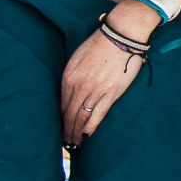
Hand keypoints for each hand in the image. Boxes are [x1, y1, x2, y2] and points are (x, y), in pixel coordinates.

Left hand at [61, 1, 158, 145]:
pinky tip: (85, 137)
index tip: (58, 130)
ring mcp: (95, 90)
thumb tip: (69, 93)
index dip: (59, 119)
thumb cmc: (99, 43)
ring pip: (81, 117)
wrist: (121, 35)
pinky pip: (98, 115)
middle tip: (64, 145)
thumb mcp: (77, 57)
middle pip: (69, 114)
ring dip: (76, 133)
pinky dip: (91, 127)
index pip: (61, 104)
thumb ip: (71, 75)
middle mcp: (79, 85)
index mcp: (69, 76)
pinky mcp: (111, 93)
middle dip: (65, 131)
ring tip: (73, 145)